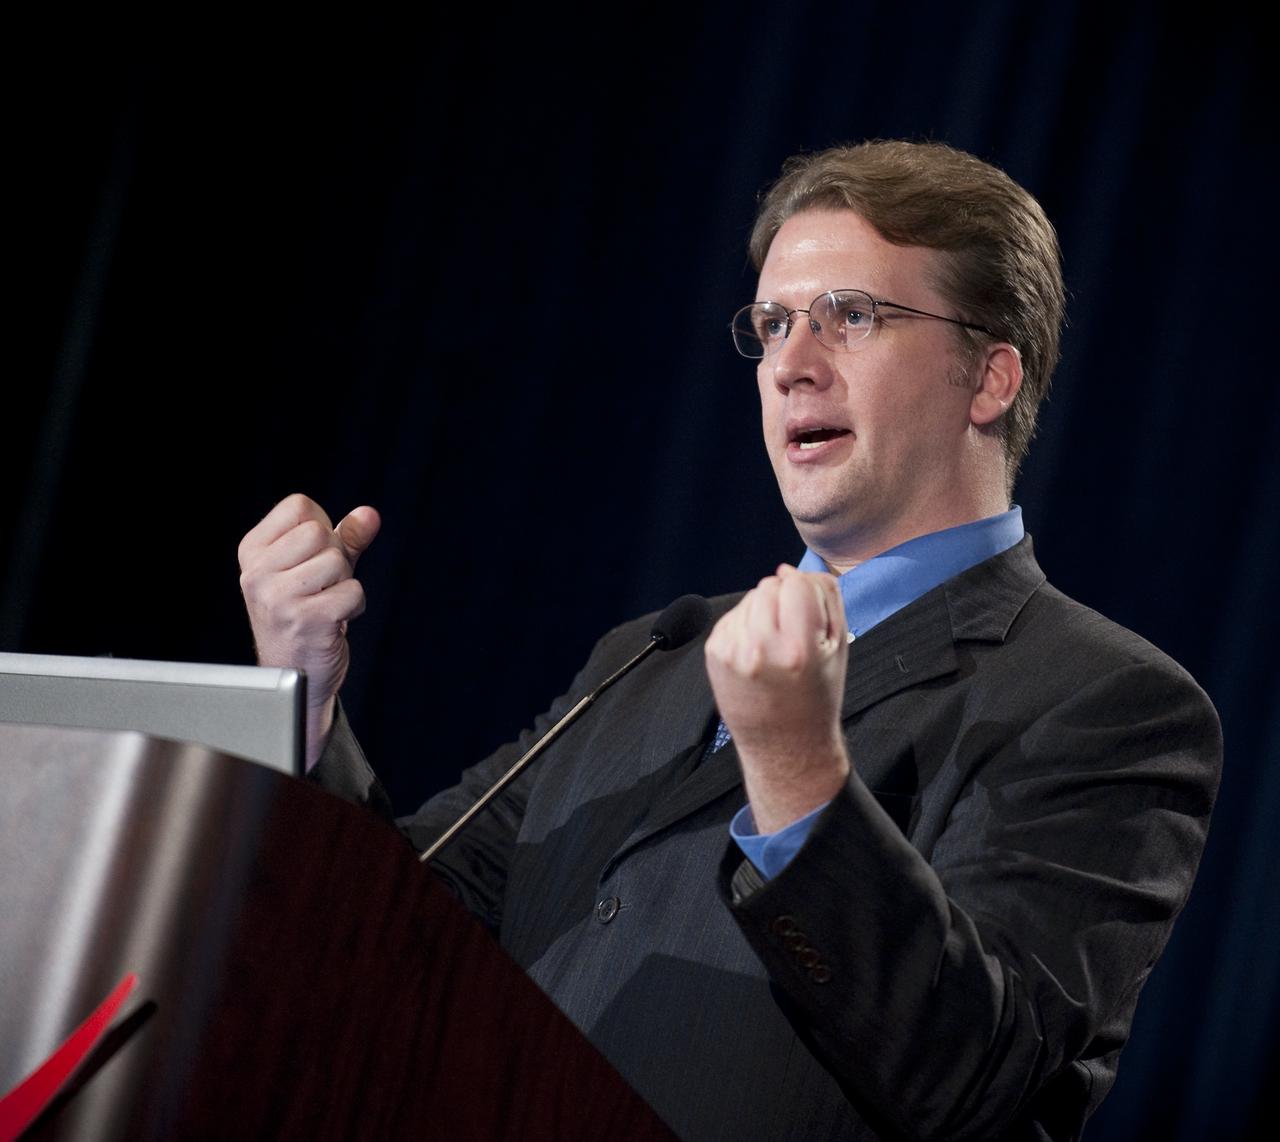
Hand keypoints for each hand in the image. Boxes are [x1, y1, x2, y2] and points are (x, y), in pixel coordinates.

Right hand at [238, 493, 380, 768]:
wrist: (295, 675)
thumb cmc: (304, 614)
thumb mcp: (318, 568)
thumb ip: (345, 537)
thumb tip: (370, 515)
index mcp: (252, 552)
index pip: (299, 506)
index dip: (321, 526)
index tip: (311, 558)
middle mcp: (256, 574)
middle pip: (319, 532)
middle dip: (335, 558)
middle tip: (321, 586)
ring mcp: (278, 598)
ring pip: (337, 561)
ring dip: (345, 583)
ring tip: (325, 604)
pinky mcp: (305, 621)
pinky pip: (353, 592)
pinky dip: (354, 605)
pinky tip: (334, 621)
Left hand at [704, 564, 849, 832]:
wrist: (784, 746)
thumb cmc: (816, 696)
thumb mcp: (838, 648)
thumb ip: (824, 598)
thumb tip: (787, 569)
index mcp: (798, 647)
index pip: (796, 582)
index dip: (807, 593)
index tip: (810, 617)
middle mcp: (760, 648)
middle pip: (769, 585)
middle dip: (783, 601)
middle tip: (793, 636)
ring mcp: (732, 651)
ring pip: (750, 598)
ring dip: (763, 612)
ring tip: (775, 648)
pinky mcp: (714, 653)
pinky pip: (733, 616)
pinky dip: (746, 626)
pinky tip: (757, 654)